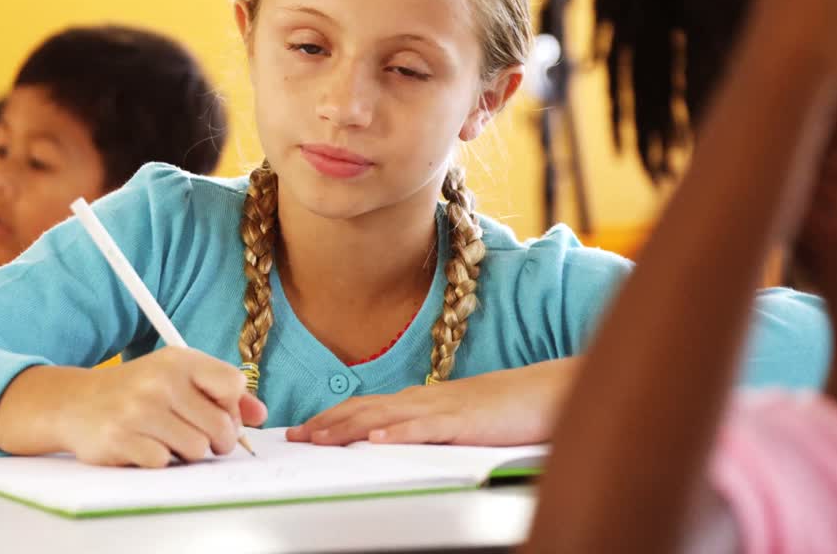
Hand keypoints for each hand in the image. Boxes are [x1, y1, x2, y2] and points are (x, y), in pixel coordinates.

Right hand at [46, 348, 266, 467]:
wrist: (75, 402)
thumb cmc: (135, 391)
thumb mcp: (176, 377)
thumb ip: (220, 392)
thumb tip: (260, 414)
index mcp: (178, 360)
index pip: (233, 385)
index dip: (231, 407)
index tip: (216, 411)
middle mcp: (159, 382)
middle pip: (221, 426)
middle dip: (216, 440)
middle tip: (199, 437)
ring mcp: (139, 411)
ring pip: (197, 449)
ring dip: (187, 453)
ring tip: (167, 439)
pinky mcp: (122, 440)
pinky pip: (165, 463)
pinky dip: (159, 460)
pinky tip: (144, 446)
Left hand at [287, 359, 576, 445]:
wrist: (542, 394)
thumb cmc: (499, 413)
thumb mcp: (452, 423)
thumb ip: (422, 430)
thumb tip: (388, 443)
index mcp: (417, 401)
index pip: (363, 408)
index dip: (330, 419)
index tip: (300, 432)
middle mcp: (421, 400)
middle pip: (363, 409)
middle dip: (326, 424)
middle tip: (294, 437)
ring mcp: (440, 408)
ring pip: (385, 417)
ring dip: (349, 428)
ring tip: (320, 439)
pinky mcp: (462, 421)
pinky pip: (424, 427)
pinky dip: (398, 432)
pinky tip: (377, 440)